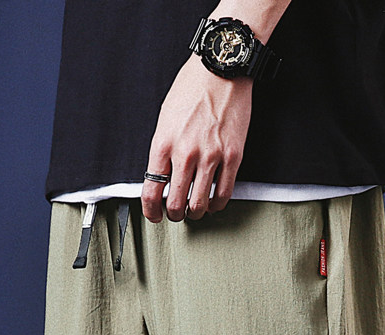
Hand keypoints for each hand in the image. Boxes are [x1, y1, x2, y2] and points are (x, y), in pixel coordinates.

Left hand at [142, 56, 252, 222]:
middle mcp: (185, 153)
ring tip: (195, 209)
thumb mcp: (165, 118)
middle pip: (176, 204)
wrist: (221, 69)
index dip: (151, 211)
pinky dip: (217, 204)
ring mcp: (211, 156)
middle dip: (174, 215)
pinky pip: (224, 194)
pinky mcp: (233, 156)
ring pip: (199, 205)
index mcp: (163, 143)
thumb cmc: (192, 88)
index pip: (151, 191)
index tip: (155, 216)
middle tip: (177, 214)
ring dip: (195, 213)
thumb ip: (163, 149)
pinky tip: (213, 202)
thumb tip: (163, 177)